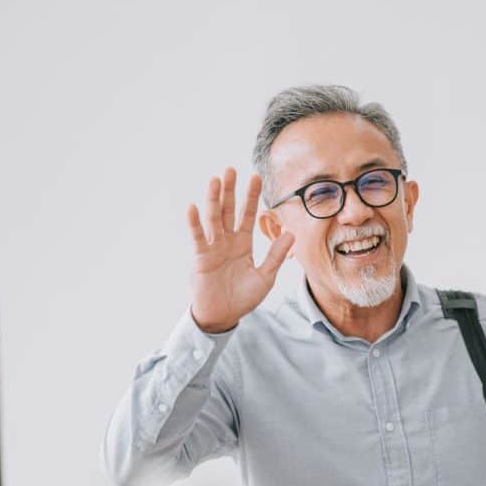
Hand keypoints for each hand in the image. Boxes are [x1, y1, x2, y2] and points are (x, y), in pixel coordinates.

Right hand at [187, 168, 293, 333]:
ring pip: (213, 219)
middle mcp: (227, 241)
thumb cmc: (243, 297)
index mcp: (242, 244)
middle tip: (231, 169)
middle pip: (228, 211)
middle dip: (230, 191)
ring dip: (213, 200)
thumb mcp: (265, 276)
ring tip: (215, 180)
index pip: (247, 215)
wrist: (224, 315)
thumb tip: (291, 233)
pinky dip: (195, 224)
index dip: (251, 197)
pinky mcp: (201, 258)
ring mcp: (213, 248)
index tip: (255, 177)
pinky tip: (193, 208)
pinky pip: (198, 238)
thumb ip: (276, 255)